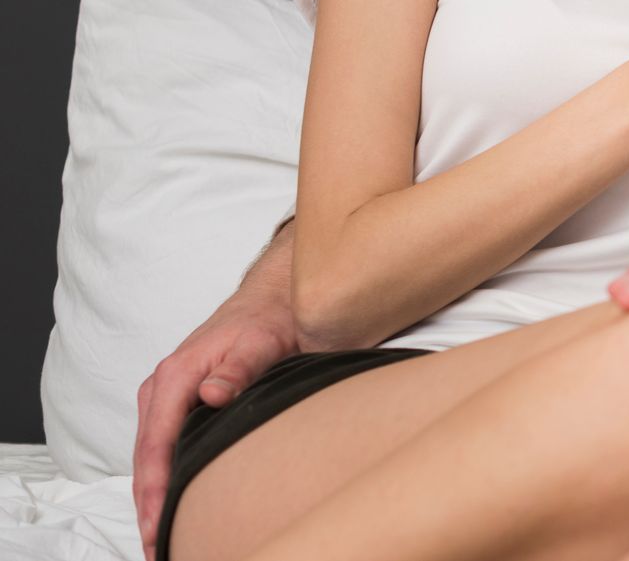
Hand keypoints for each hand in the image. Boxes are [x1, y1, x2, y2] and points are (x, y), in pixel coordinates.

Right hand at [132, 290, 300, 560]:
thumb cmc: (268, 319)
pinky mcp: (180, 406)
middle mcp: (161, 390)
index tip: (156, 527)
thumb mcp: (260, 340)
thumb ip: (238, 369)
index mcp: (173, 377)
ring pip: (153, 459)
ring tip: (164, 539)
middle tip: (159, 549)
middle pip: (146, 461)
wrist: (275, 300)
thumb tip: (212, 394)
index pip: (154, 445)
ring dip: (155, 498)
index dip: (154, 491)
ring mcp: (168, 400)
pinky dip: (166, 480)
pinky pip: (165, 450)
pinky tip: (176, 504)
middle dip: (148, 507)